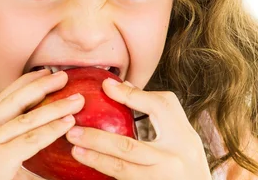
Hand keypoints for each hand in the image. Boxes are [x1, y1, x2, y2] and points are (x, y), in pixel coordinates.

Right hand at [0, 69, 84, 179]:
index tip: (43, 73)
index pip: (2, 100)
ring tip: (76, 100)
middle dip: (40, 86)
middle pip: (13, 102)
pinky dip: (52, 130)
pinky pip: (30, 141)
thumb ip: (11, 145)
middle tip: (63, 76)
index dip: (24, 84)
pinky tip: (67, 123)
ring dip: (54, 108)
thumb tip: (39, 134)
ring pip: (26, 120)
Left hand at [65, 79, 212, 179]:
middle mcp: (171, 161)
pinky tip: (86, 170)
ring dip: (96, 160)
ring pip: (121, 171)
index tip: (104, 86)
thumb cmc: (184, 152)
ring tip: (75, 150)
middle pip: (128, 148)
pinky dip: (105, 175)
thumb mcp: (177, 127)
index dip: (130, 96)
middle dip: (98, 139)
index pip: (156, 109)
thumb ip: (149, 104)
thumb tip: (115, 86)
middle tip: (73, 131)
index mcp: (181, 136)